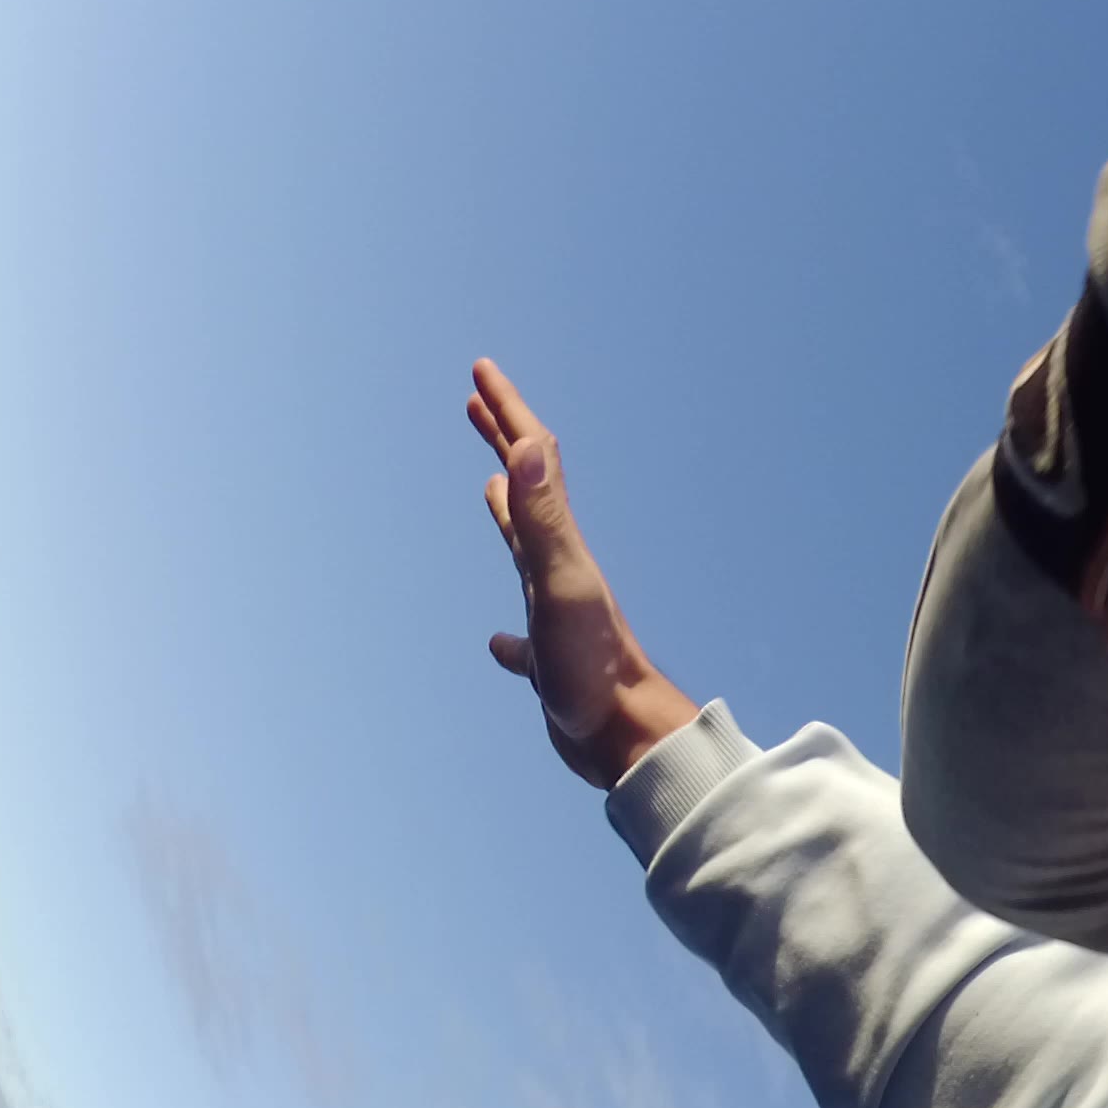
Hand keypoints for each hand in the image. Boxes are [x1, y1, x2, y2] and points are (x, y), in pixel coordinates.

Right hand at [466, 360, 700, 790]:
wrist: (629, 739)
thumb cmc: (595, 668)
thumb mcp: (560, 582)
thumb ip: (544, 515)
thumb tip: (532, 443)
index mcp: (557, 546)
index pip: (530, 459)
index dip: (506, 411)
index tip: (479, 368)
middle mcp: (558, 569)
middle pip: (528, 490)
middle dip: (504, 440)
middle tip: (477, 403)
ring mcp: (555, 614)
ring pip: (526, 550)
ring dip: (507, 512)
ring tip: (488, 488)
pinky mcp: (552, 663)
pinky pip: (522, 638)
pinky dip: (507, 635)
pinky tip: (500, 644)